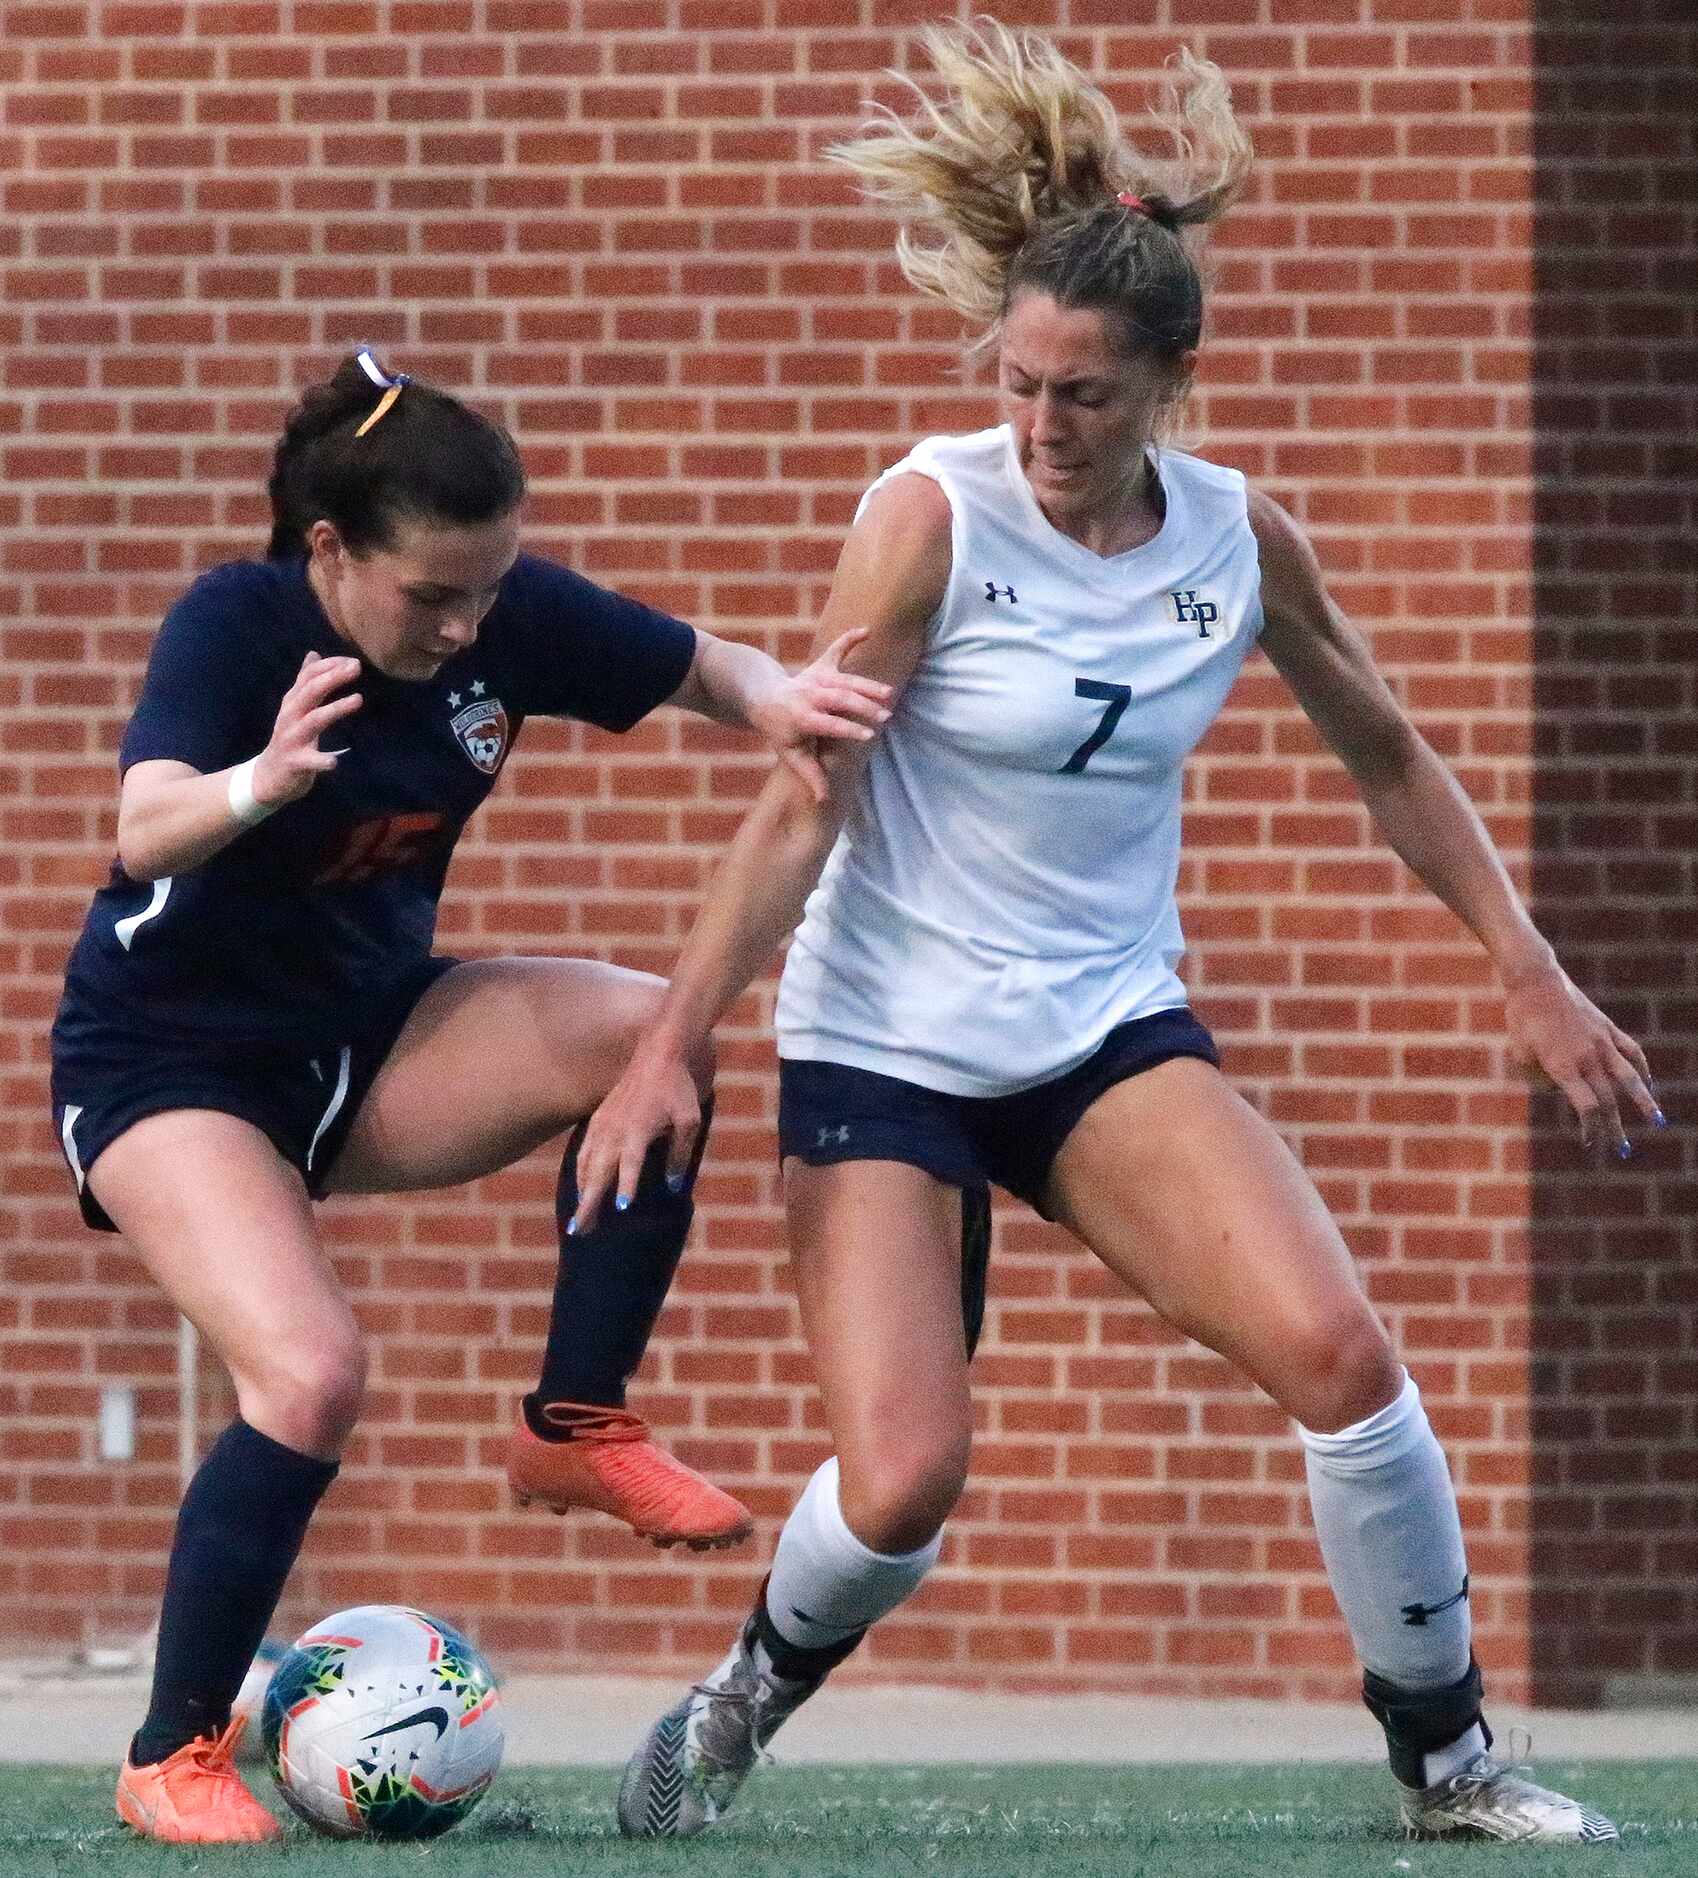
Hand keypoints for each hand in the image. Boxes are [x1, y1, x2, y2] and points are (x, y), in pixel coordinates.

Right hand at [252, 652, 362, 808]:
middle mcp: (290, 716)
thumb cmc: (290, 738)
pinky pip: (310, 761)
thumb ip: (305, 683)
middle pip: (310, 692)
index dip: (329, 665)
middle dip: (332, 678)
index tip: (352, 661)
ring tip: (358, 699)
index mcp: (293, 703)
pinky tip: (335, 762)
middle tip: (356, 668)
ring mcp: (291, 739)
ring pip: (313, 720)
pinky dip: (322, 760)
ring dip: (335, 708)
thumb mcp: (296, 708)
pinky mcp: (295, 762)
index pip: (308, 676)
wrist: (268, 776)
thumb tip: (313, 653)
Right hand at [570, 1038, 703, 1234]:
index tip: (621, 1208)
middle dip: (588, 1203)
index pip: (629, 1165)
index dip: (625, 1186)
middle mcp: (615, 1130)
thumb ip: (679, 1154)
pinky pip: (584, 1150)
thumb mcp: (689, 1120)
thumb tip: (673, 1186)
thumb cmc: (677, 1088)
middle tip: (581, 1230)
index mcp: (637, 1131)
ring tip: (580, 1218)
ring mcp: (603, 1124)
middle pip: (597, 1173)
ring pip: (586, 1164)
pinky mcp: (599, 1118)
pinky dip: (581, 1171)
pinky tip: (582, 1184)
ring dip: (582, 1191)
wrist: (657, 1052)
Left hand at [745, 628, 892, 801]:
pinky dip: (850, 638)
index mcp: (802, 718)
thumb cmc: (781, 731)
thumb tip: (823, 800)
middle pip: (839, 699)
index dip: (848, 730)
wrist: (763, 698)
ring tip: (889, 694)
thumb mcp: (791, 754)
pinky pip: (836, 648)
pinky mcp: (821, 665)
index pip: (828, 724)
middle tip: (886, 717)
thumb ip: (810, 774)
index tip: (869, 737)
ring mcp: (815, 677)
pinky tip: (867, 630)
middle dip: (863, 707)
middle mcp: (809, 695)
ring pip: (844, 679)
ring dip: (867, 685)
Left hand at [1503, 962, 1662, 1156]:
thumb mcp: (1520, 1053)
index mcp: (1564, 1067)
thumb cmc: (1522, 1019)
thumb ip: (1539, 1077)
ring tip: (1658, 1121)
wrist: (1536, 982)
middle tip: (1622, 1150)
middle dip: (1615, 1128)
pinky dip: (1642, 1069)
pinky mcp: (1608, 1028)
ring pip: (1630, 1078)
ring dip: (1644, 1102)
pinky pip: (1631, 1052)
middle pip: (1608, 1100)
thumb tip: (1557, 1088)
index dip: (1592, 1128)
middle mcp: (1588, 1058)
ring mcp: (1602, 1042)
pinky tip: (1646, 1083)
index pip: (1587, 1106)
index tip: (1590, 1143)